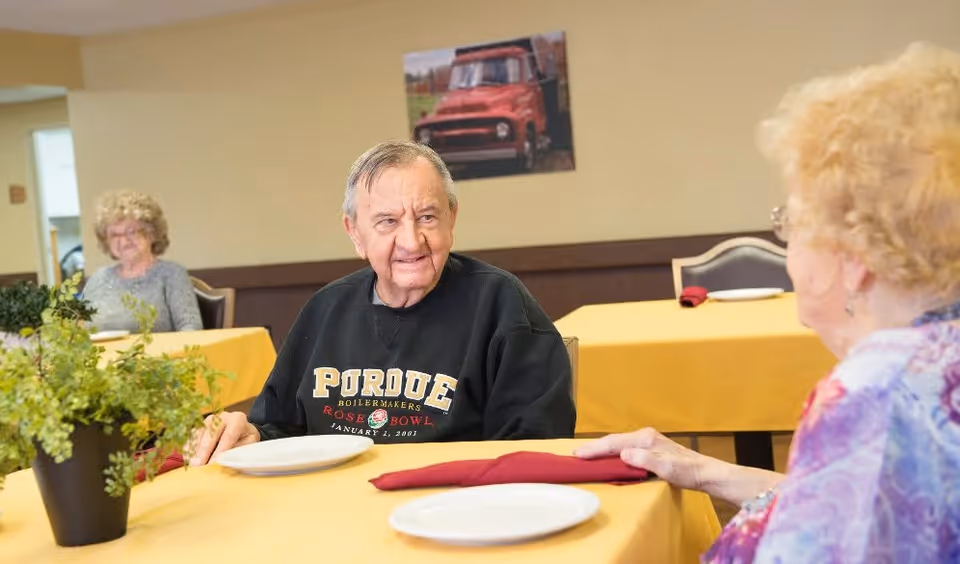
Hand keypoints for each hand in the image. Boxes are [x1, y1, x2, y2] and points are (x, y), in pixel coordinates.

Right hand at [187, 411, 259, 465]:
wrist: (241, 431)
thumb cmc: (245, 440)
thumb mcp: (248, 445)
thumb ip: (238, 450)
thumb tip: (224, 460)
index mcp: (238, 419)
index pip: (228, 436)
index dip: (220, 450)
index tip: (213, 464)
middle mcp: (222, 417)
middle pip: (211, 433)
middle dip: (204, 451)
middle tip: (199, 465)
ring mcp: (209, 419)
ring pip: (199, 433)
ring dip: (194, 449)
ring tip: (192, 464)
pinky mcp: (200, 424)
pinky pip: (191, 435)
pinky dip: (188, 446)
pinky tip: (187, 458)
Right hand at [574, 427, 715, 490]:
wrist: (704, 473)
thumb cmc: (687, 472)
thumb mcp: (666, 467)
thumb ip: (644, 459)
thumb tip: (623, 454)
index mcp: (645, 439)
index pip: (614, 443)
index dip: (595, 449)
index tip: (578, 454)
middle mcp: (645, 436)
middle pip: (613, 440)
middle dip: (594, 447)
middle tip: (575, 454)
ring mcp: (648, 442)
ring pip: (618, 443)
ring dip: (602, 449)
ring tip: (586, 454)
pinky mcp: (650, 449)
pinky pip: (624, 447)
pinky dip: (612, 451)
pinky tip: (608, 457)